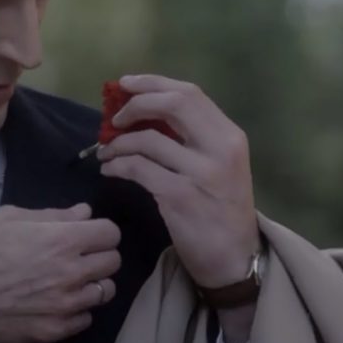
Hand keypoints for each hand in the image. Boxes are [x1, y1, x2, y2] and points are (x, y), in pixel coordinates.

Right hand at [0, 203, 120, 342]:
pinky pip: (87, 317)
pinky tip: (58, 302)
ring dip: (93, 283)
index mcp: (64, 240)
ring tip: (71, 281)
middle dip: (99, 255)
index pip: (111, 232)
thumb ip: (52, 215)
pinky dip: (78, 309)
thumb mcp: (8, 217)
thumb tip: (84, 212)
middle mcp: (74, 272)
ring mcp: (68, 304)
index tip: (86, 234)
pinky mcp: (59, 329)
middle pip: (114, 261)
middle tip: (78, 256)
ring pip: (105, 291)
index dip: (100, 230)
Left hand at [96, 74, 259, 288]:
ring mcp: (201, 173)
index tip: (126, 84)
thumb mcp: (220, 165)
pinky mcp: (180, 196)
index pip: (190, 93)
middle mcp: (221, 149)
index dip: (153, 83)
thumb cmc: (221, 209)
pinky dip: (117, 165)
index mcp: (230, 136)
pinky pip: (138, 168)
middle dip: (136, 104)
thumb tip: (145, 112)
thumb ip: (193, 137)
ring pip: (147, 140)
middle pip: (173, 104)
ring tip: (106, 152)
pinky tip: (110, 170)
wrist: (235, 259)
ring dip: (118, 143)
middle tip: (114, 118)